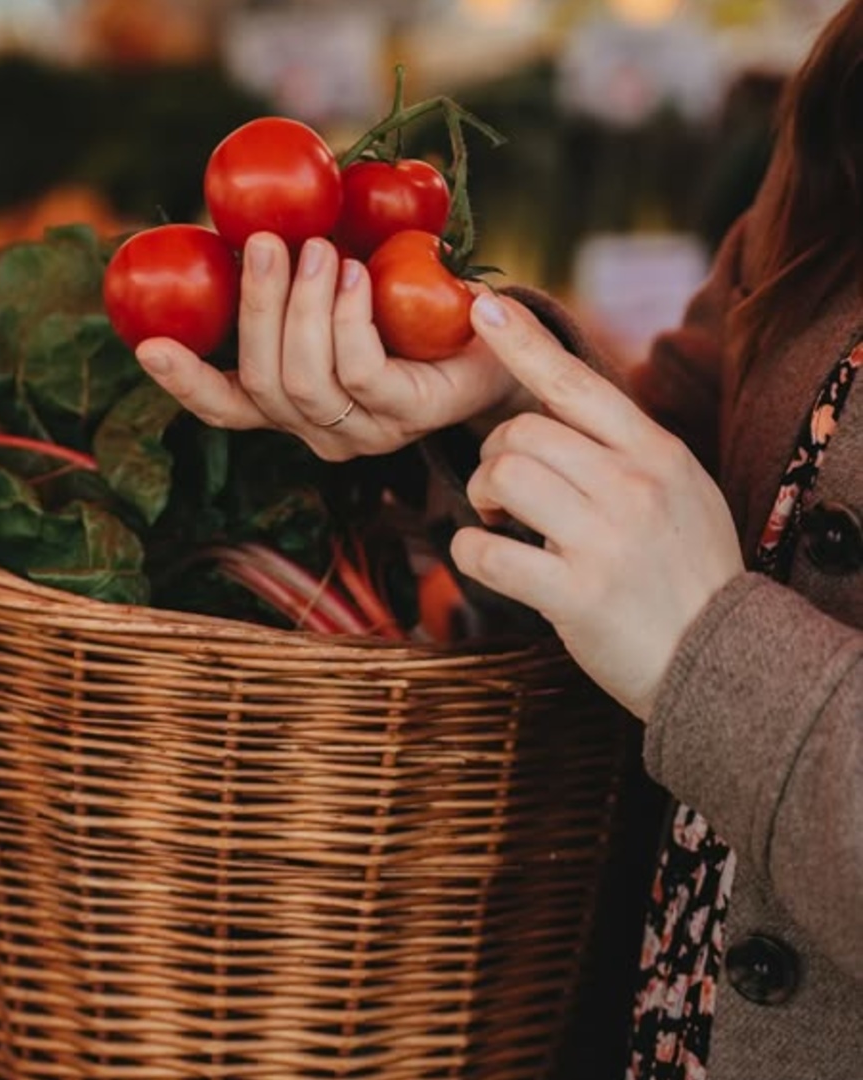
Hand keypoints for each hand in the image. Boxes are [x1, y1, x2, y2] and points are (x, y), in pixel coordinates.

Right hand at [135, 232, 518, 460]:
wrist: (500, 339)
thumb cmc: (411, 306)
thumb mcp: (342, 287)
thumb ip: (296, 276)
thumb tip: (245, 221)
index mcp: (295, 406)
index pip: (228, 408)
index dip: (185, 382)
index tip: (147, 345)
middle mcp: (321, 430)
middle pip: (263, 384)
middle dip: (256, 309)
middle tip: (266, 243)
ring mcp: (365, 431)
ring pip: (305, 381)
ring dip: (302, 308)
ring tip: (316, 249)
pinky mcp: (408, 415)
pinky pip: (360, 371)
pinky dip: (349, 317)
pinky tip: (357, 275)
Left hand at [452, 293, 744, 720]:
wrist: (721, 660)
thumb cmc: (687, 571)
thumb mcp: (680, 489)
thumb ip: (627, 447)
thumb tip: (559, 402)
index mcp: (656, 453)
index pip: (578, 383)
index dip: (525, 342)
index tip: (486, 307)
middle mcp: (633, 486)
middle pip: (523, 431)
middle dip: (493, 454)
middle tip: (498, 487)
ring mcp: (605, 540)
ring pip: (503, 476)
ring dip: (481, 494)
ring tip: (494, 517)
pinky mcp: (576, 594)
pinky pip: (487, 552)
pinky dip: (470, 550)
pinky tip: (486, 556)